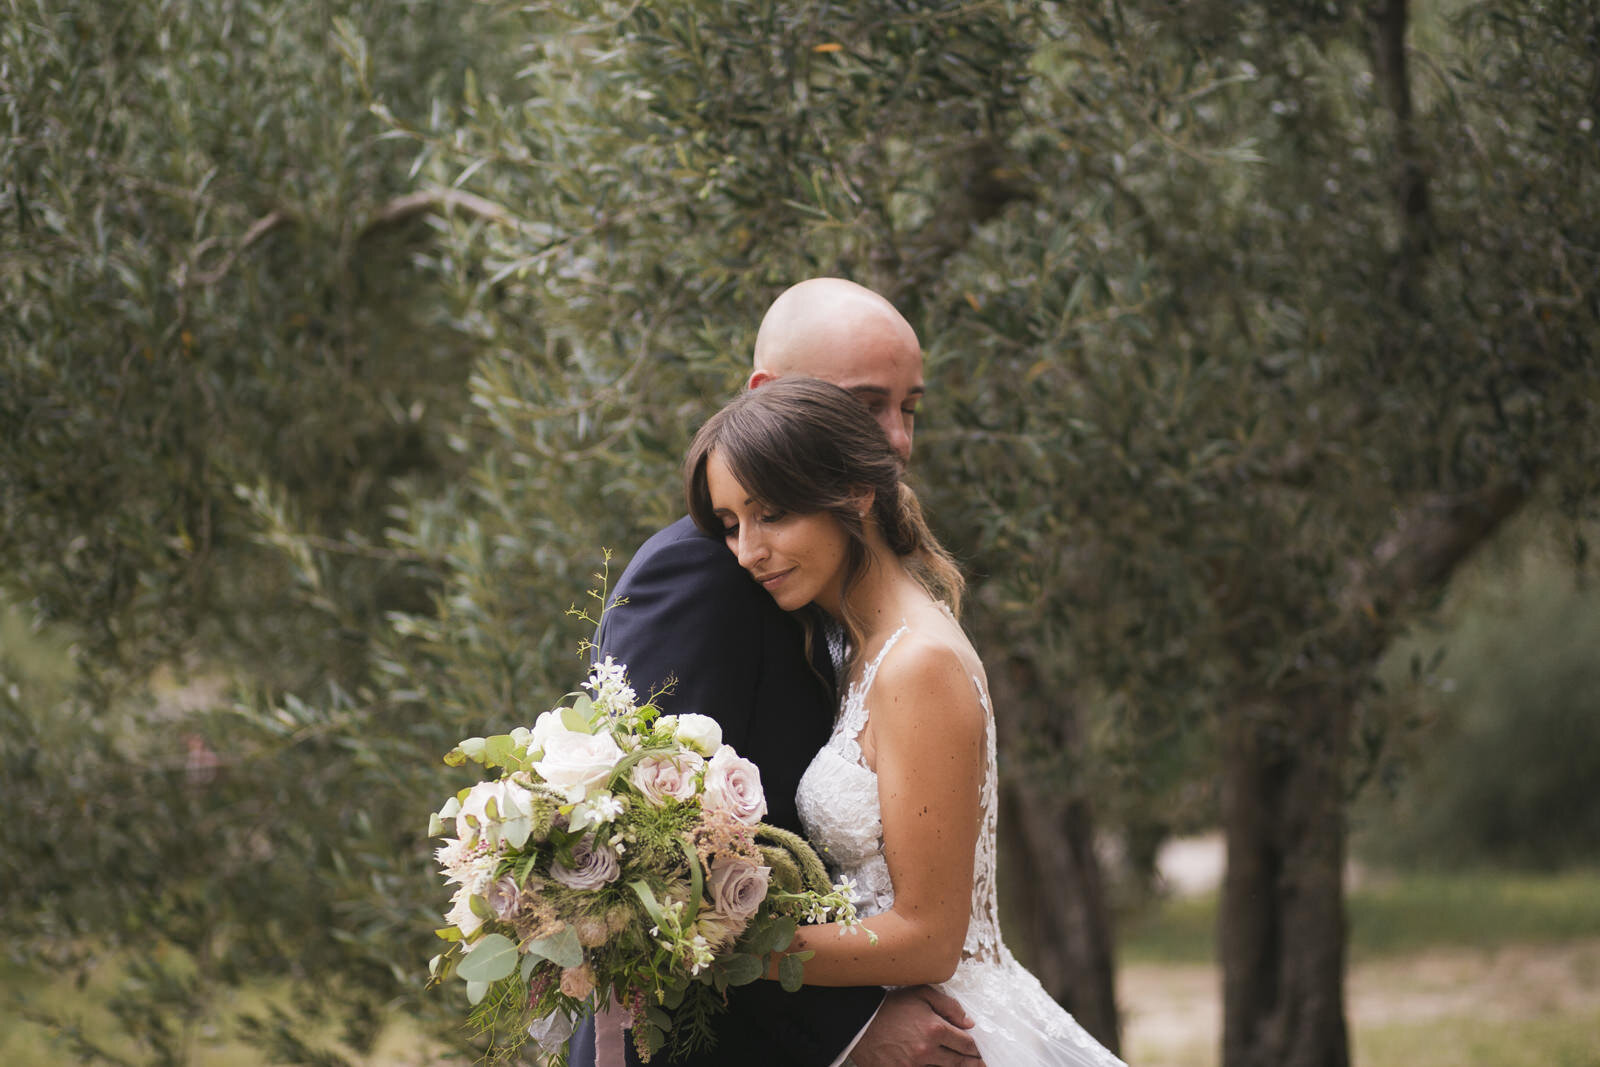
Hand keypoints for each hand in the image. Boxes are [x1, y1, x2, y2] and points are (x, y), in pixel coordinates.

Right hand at [847, 986, 984, 1066]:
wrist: (860, 1023)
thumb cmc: (891, 1007)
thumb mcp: (921, 995)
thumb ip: (949, 1006)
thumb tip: (969, 1022)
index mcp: (935, 1029)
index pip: (967, 1044)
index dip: (977, 1048)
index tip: (981, 1050)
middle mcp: (927, 1051)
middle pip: (959, 1062)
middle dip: (973, 1063)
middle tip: (982, 1064)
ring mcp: (914, 1066)